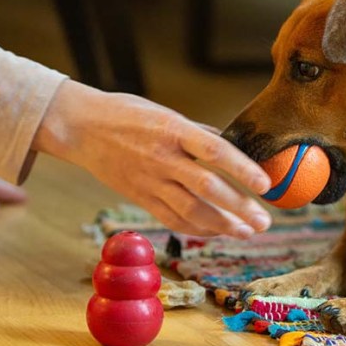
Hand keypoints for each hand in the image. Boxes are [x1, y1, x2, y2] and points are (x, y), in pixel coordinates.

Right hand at [33, 81, 271, 237]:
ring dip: (223, 225)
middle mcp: (162, 157)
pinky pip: (172, 219)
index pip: (215, 150)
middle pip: (207, 187)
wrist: (80, 128)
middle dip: (239, 207)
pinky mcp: (139, 198)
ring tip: (248, 231)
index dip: (242, 168)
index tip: (265, 184)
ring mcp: (150, 181)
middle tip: (265, 220)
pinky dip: (198, 228)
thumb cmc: (128, 115)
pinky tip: (218, 232)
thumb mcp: (166, 113)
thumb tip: (232, 146)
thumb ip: (198, 133)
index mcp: (173, 129)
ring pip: (191, 210)